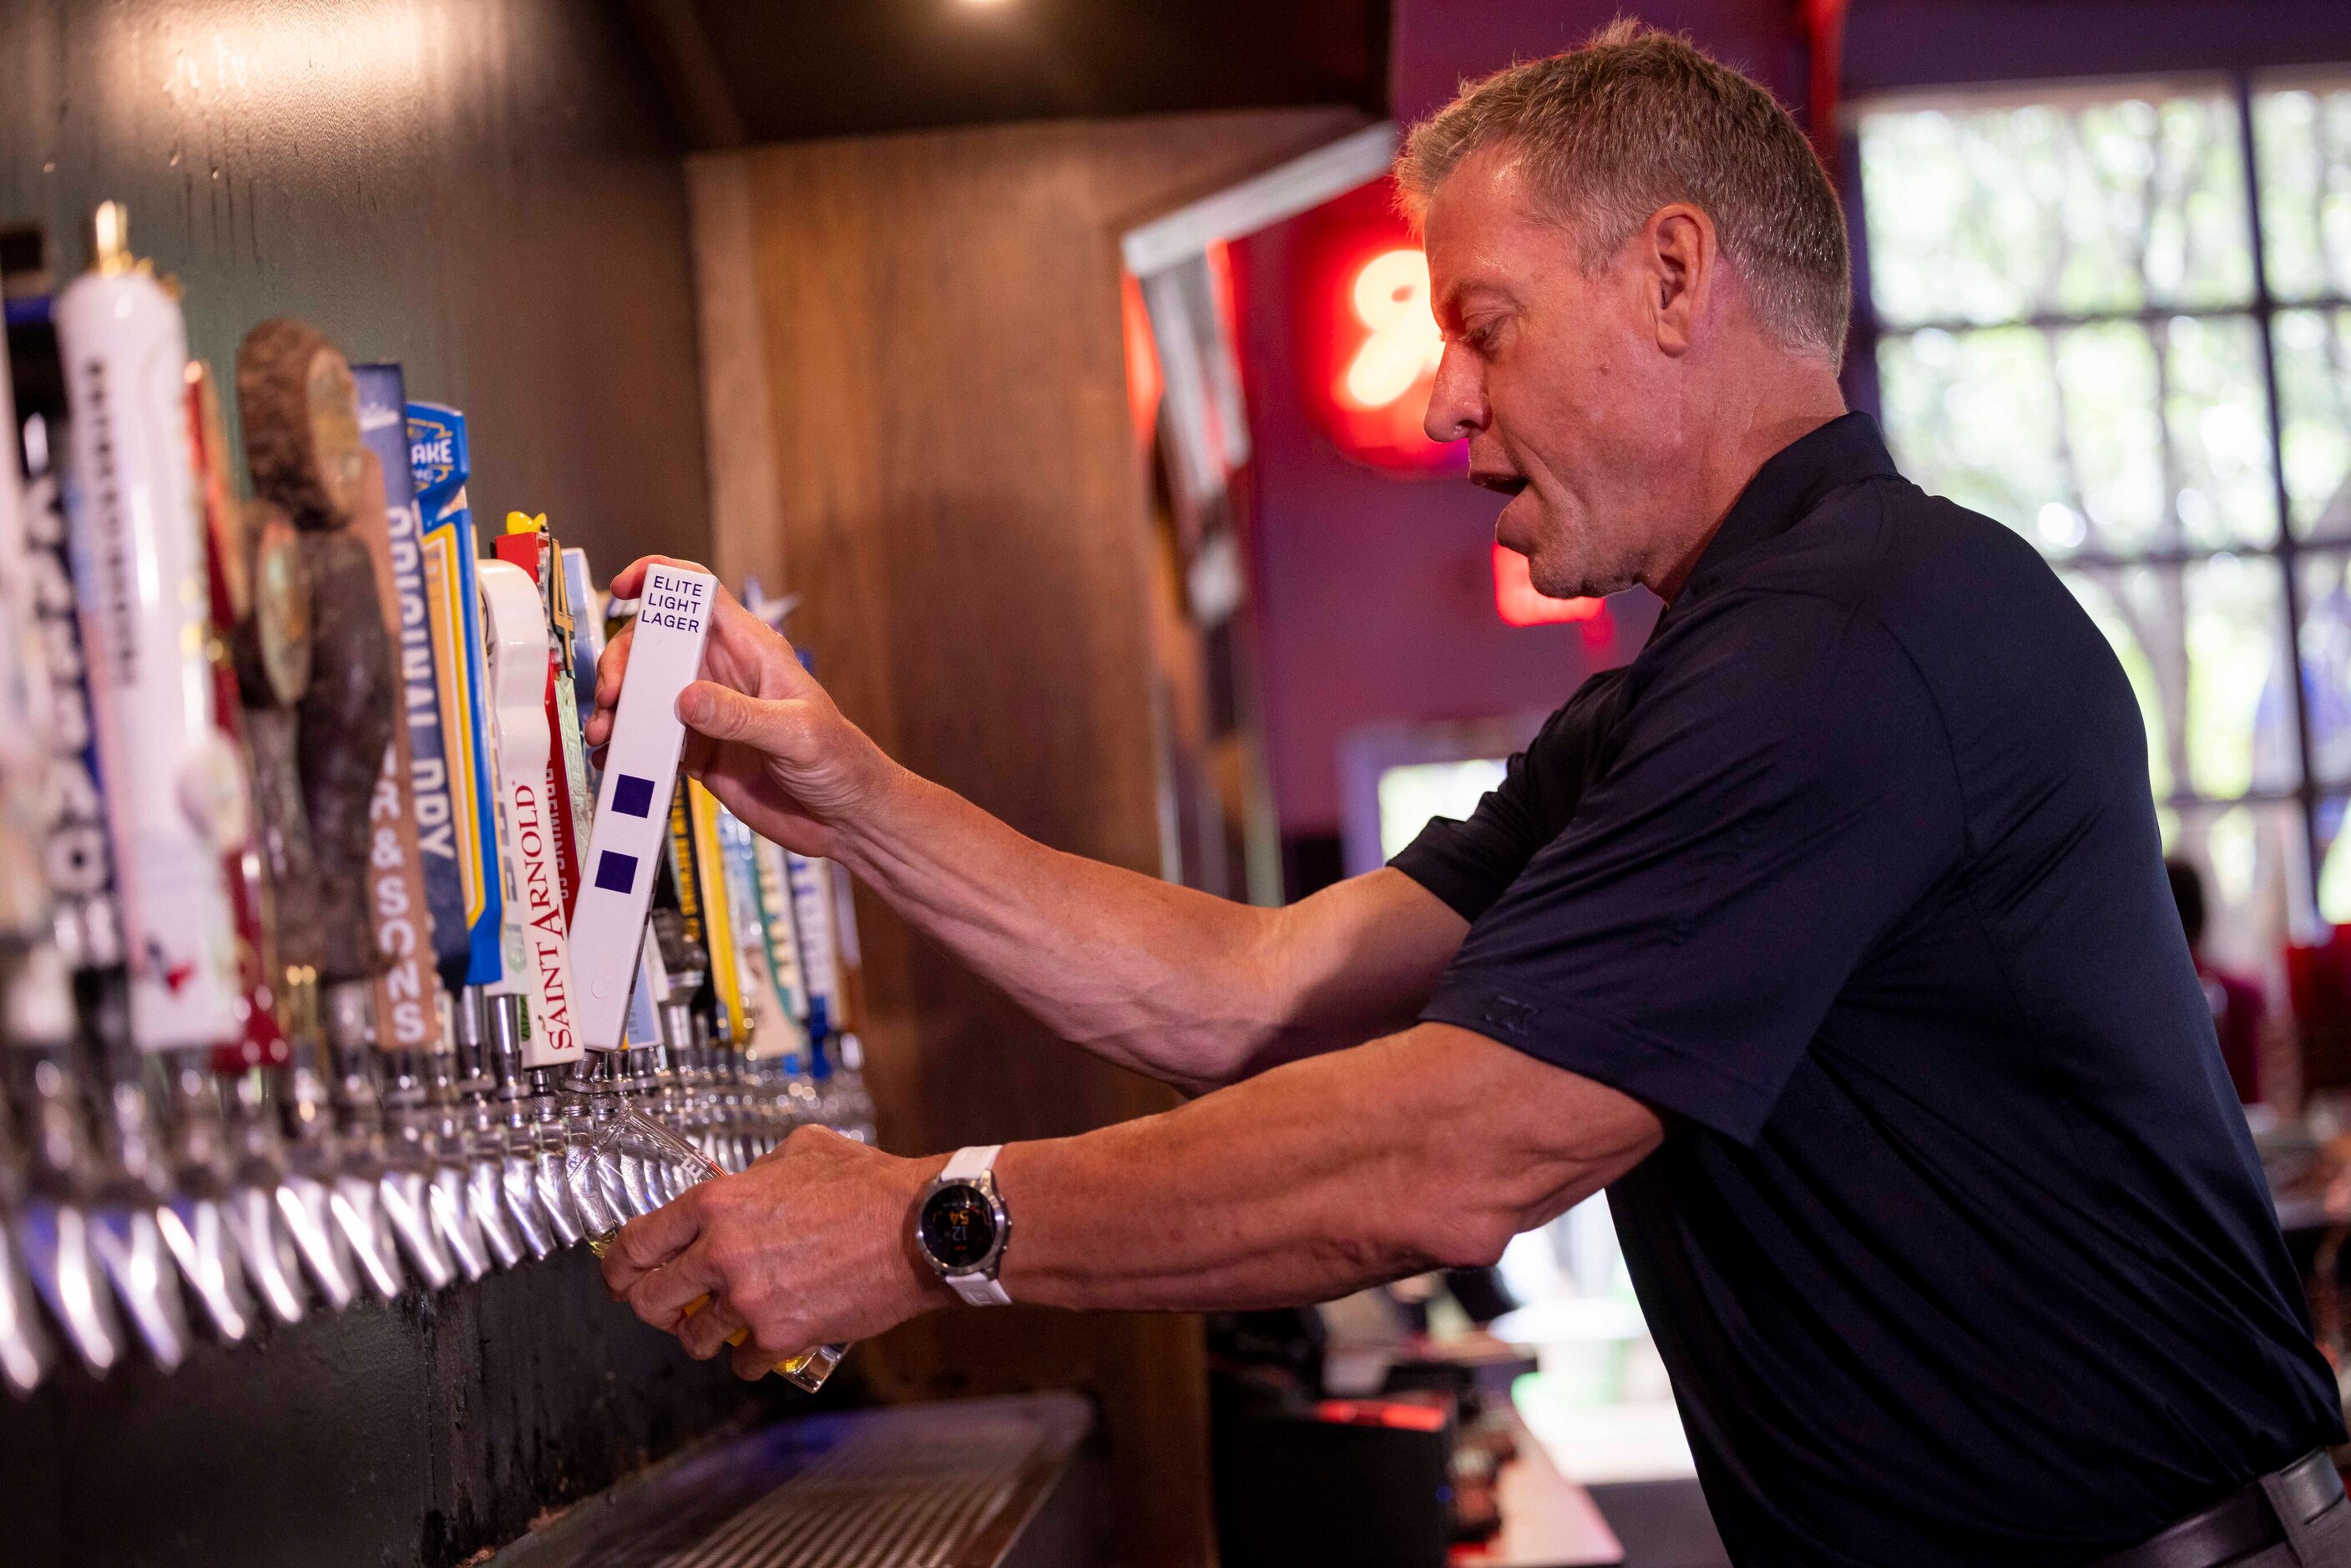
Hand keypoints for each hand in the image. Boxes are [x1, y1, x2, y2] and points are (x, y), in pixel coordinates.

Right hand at [587, 556, 903, 857]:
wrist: (845, 819)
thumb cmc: (841, 762)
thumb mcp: (797, 733)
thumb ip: (741, 716)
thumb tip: (685, 698)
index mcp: (751, 650)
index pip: (699, 594)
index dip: (659, 578)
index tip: (624, 587)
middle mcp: (722, 675)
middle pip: (654, 644)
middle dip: (623, 662)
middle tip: (613, 696)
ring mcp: (706, 714)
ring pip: (644, 692)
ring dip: (617, 708)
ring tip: (605, 733)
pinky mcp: (697, 752)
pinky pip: (649, 740)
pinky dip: (626, 747)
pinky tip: (614, 759)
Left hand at [601, 1125, 954, 1379]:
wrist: (920, 1228)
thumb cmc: (870, 1185)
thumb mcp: (802, 1150)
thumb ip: (757, 1171)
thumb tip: (742, 1185)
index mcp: (718, 1203)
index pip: (637, 1242)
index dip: (619, 1265)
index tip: (621, 1276)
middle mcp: (722, 1252)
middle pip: (650, 1299)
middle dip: (654, 1307)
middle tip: (670, 1308)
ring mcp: (748, 1299)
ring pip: (694, 1338)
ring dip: (704, 1336)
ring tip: (724, 1327)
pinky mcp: (781, 1336)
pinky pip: (743, 1362)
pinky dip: (751, 1357)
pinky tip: (766, 1343)